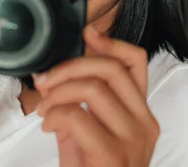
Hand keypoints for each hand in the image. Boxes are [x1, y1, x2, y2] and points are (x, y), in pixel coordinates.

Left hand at [33, 27, 159, 166]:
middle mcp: (145, 123)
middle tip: (46, 80)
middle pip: (113, 68)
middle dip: (72, 65)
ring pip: (95, 88)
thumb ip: (81, 104)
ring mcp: (133, 140)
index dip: (111, 42)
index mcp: (141, 114)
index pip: (137, 62)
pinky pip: (78, 117)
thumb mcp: (88, 134)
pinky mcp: (113, 156)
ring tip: (43, 108)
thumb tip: (57, 73)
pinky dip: (54, 115)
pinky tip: (47, 126)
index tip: (87, 33)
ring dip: (58, 92)